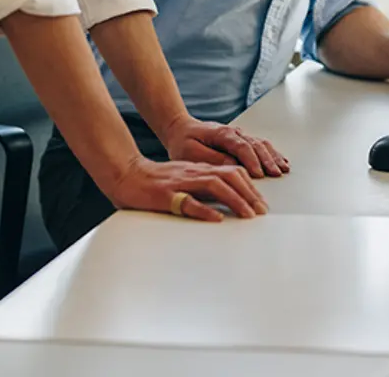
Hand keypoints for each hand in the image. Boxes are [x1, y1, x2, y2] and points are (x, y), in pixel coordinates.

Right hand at [103, 155, 268, 222]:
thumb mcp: (185, 179)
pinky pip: (189, 202)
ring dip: (235, 200)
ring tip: (248, 214)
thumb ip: (204, 187)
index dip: (250, 186)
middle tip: (261, 211)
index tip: (261, 203)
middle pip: (229, 176)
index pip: (232, 172)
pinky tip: (217, 218)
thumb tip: (226, 202)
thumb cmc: (156, 181)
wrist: (127, 175)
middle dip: (249, 193)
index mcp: (199, 169)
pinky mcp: (166, 195)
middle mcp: (194, 173)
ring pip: (215, 186)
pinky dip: (205, 209)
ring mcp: (181, 183)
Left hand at [161, 115, 288, 178]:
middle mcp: (234, 132)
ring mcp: (239, 135)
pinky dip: (272, 153)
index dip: (252, 160)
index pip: (241, 146)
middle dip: (267, 160)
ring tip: (282, 169)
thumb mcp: (190, 152)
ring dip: (273, 156)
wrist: (181, 129)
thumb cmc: (184, 141)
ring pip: (261, 144)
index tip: (259, 174)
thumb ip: (211, 158)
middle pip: (256, 144)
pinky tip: (280, 161)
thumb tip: (231, 166)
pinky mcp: (241, 140)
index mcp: (221, 133)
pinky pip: (261, 145)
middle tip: (276, 174)